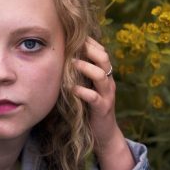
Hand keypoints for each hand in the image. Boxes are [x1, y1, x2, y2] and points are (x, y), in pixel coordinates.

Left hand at [72, 37, 134, 169]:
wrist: (103, 134)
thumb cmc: (90, 109)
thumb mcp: (86, 88)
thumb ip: (79, 75)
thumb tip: (62, 59)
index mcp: (104, 75)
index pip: (101, 52)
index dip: (89, 42)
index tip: (74, 35)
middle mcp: (108, 82)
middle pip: (104, 58)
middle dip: (90, 49)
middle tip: (74, 44)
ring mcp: (107, 95)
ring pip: (102, 75)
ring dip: (87, 67)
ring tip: (73, 63)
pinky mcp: (102, 109)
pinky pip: (95, 98)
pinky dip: (84, 92)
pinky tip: (73, 89)